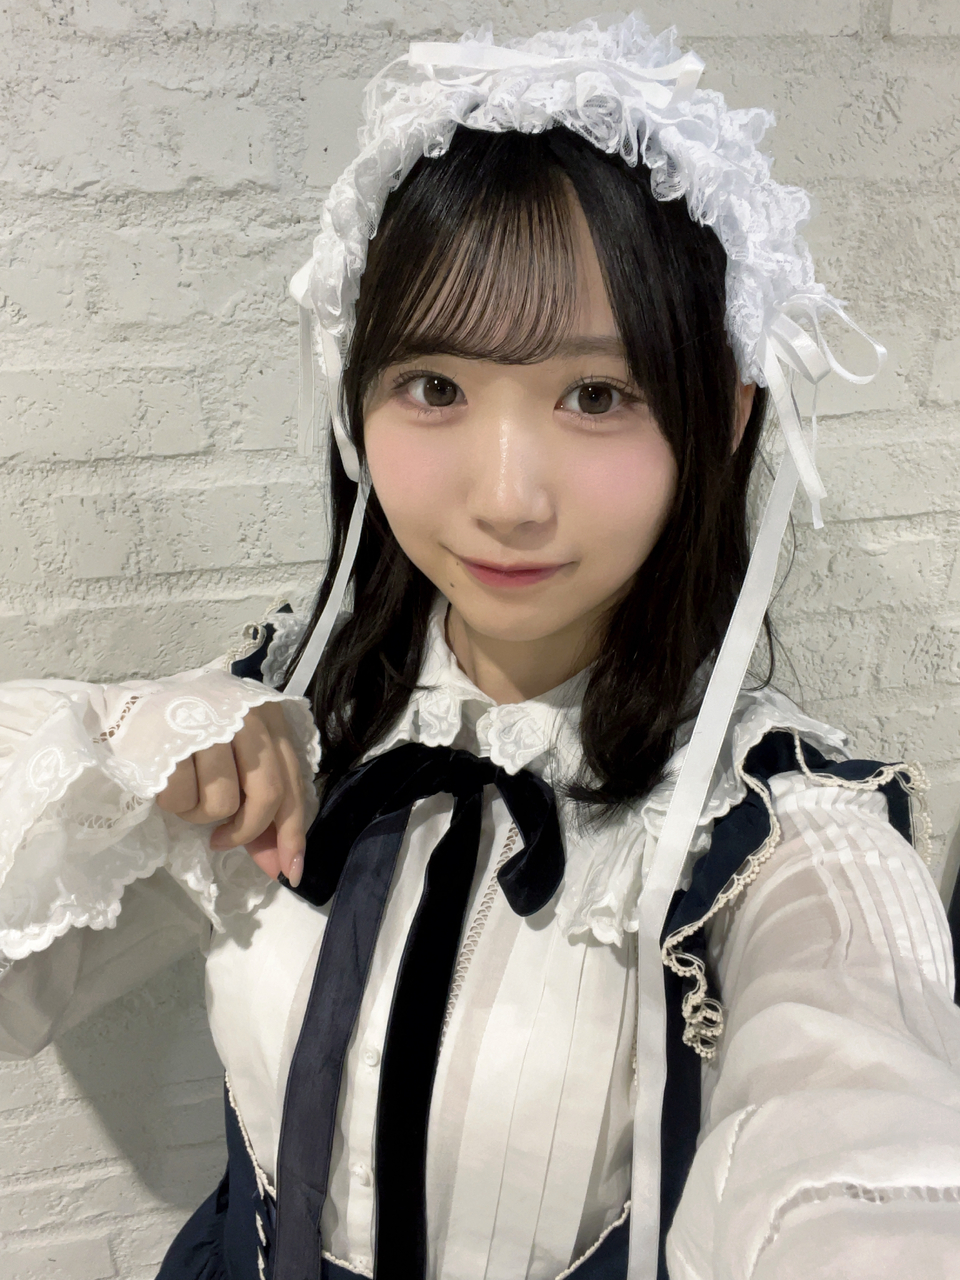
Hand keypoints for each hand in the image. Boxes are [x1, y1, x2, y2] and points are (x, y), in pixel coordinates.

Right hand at [156, 702, 306, 885]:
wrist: (127, 707)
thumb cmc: (189, 739)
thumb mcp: (234, 762)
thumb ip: (258, 807)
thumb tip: (278, 865)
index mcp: (269, 716)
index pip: (292, 783)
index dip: (293, 833)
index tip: (291, 870)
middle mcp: (246, 714)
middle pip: (267, 794)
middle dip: (247, 831)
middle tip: (222, 842)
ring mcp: (210, 725)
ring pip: (223, 802)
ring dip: (200, 812)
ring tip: (185, 789)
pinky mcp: (172, 739)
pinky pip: (183, 799)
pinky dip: (174, 803)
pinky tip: (165, 781)